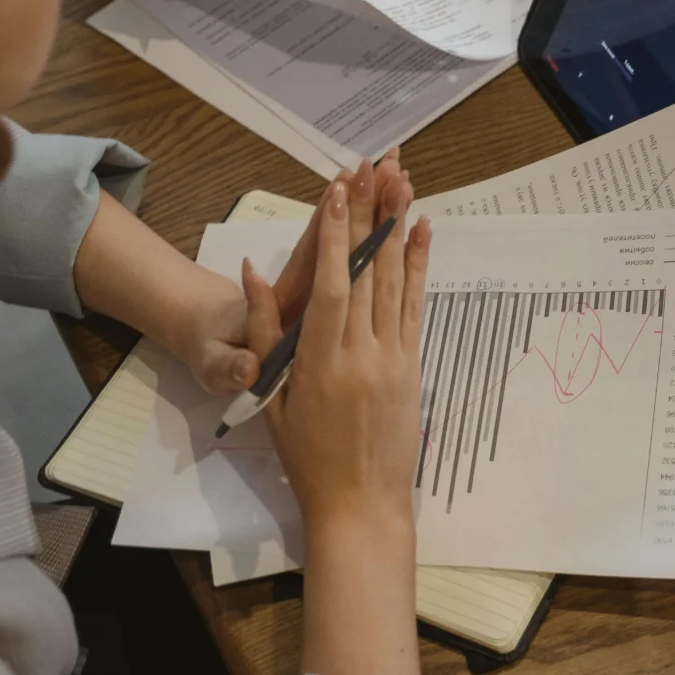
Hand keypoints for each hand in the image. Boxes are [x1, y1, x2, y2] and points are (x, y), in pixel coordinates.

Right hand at [241, 155, 430, 532]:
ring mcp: (395, 357)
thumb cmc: (306, 459)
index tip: (336, 192)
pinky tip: (422, 232)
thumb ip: (265, 333)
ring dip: (397, 229)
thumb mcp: (273, 398)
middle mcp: (364, 352)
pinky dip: (419, 267)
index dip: (333, 236)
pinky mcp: (414, 364)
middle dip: (368, 216)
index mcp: (322, 362)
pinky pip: (417, 306)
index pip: (330, 285)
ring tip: (400, 183)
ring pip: (396, 282)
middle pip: (367, 272)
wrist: (361, 506)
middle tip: (373, 168)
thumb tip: (251, 273)